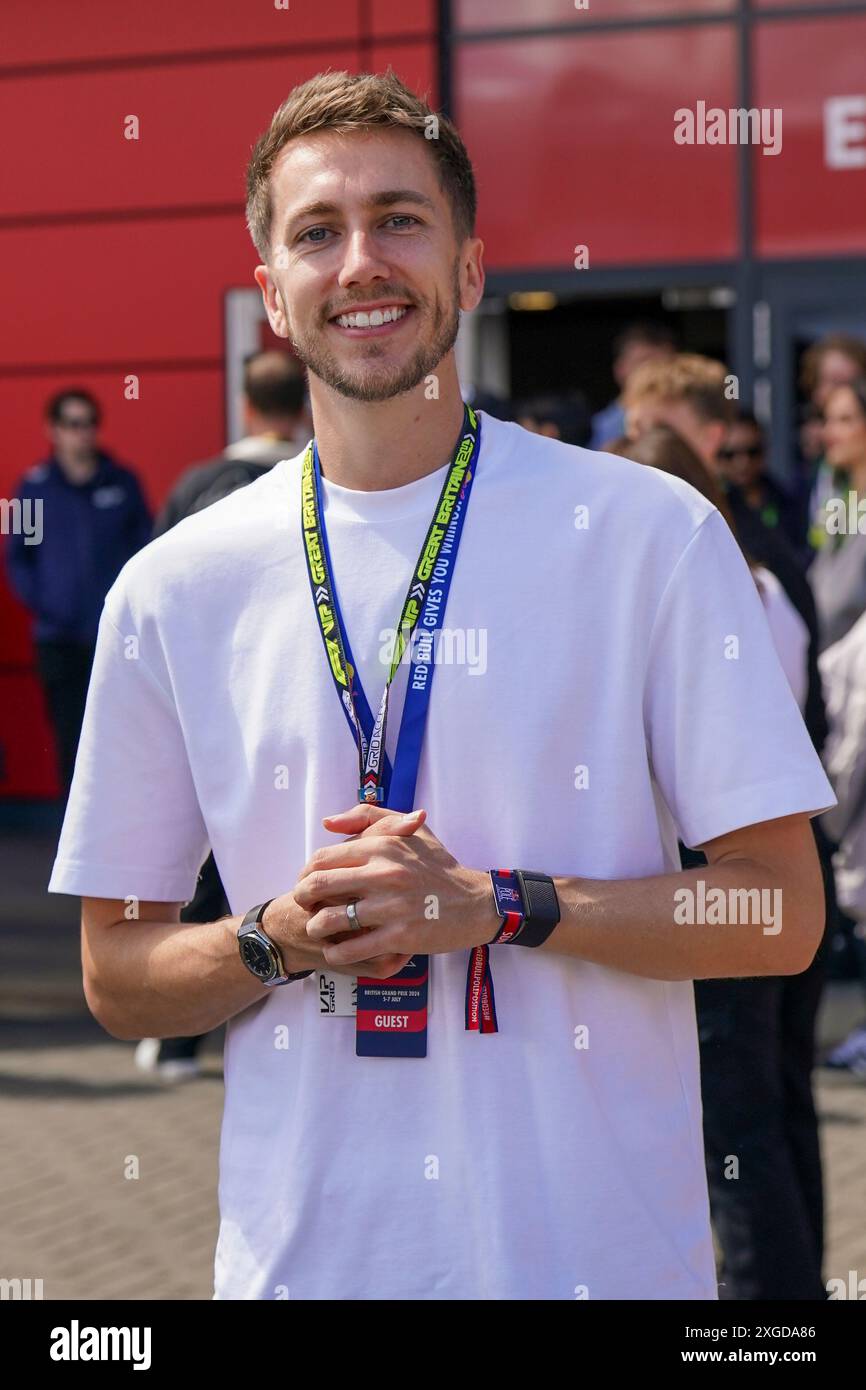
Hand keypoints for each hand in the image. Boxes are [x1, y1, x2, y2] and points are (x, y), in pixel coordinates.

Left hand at [292, 803, 500, 969]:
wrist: (476, 902)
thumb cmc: (439, 866)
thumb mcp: (411, 830)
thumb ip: (368, 817)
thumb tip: (327, 823)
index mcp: (383, 846)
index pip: (322, 858)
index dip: (305, 874)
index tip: (308, 884)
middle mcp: (384, 873)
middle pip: (317, 886)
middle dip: (302, 899)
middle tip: (305, 908)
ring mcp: (392, 906)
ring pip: (329, 920)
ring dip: (316, 928)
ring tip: (319, 930)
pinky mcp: (400, 936)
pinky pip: (352, 949)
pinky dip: (336, 953)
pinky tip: (337, 952)